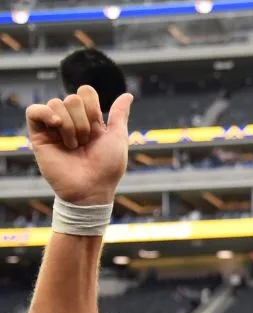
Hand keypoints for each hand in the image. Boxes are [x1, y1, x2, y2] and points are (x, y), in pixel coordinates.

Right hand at [25, 85, 132, 205]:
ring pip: (56, 103)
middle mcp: (71, 121)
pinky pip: (34, 110)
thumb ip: (119, 115)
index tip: (98, 128)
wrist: (90, 189)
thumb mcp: (118, 138)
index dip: (93, 107)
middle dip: (83, 122)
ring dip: (70, 127)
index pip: (86, 93)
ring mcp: (54, 128)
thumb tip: (128, 95)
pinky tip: (56, 126)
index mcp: (90, 120)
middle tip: (85, 143)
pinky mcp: (39, 135)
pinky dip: (45, 113)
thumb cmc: (107, 168)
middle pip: (72, 98)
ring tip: (73, 147)